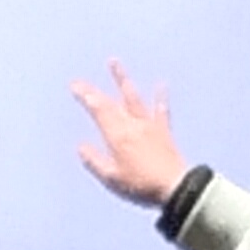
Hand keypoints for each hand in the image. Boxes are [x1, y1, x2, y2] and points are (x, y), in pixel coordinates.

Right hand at [70, 62, 186, 205]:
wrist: (175, 187)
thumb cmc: (142, 185)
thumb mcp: (112, 178)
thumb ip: (94, 161)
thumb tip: (81, 147)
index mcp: (118, 136)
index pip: (98, 110)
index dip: (86, 96)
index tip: (75, 86)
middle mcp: (133, 125)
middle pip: (111, 102)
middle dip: (94, 90)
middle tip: (81, 80)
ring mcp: (149, 126)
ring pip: (133, 97)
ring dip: (123, 79)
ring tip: (114, 63)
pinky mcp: (163, 131)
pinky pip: (161, 110)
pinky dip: (160, 97)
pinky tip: (161, 84)